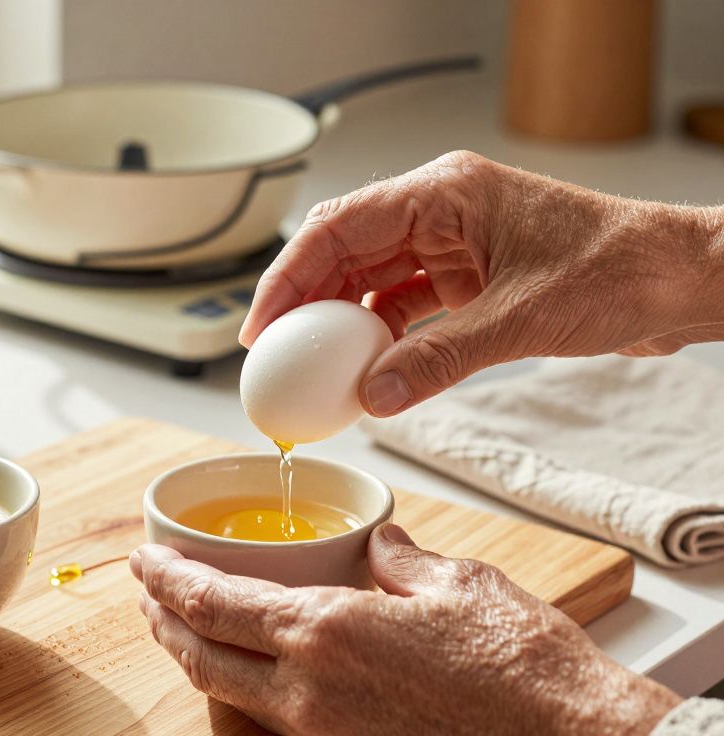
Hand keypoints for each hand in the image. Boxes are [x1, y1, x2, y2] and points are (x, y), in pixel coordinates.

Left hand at [131, 526, 681, 734]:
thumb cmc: (522, 666)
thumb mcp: (455, 585)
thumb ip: (397, 560)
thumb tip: (375, 543)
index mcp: (326, 633)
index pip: (213, 603)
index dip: (166, 579)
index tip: (142, 560)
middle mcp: (310, 693)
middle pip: (201, 657)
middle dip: (162, 622)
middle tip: (147, 594)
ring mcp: (325, 735)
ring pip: (230, 697)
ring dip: (196, 659)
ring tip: (184, 630)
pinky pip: (274, 723)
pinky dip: (246, 693)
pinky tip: (254, 675)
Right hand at [239, 151, 723, 416]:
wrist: (681, 281)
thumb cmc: (620, 270)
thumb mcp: (520, 321)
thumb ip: (438, 359)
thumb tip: (374, 396)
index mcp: (444, 193)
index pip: (339, 227)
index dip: (288, 277)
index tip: (261, 325)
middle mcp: (441, 210)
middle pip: (344, 250)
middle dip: (304, 301)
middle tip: (273, 353)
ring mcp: (454, 242)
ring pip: (371, 278)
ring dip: (341, 323)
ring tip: (311, 367)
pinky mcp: (469, 275)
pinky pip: (405, 303)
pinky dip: (382, 335)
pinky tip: (364, 368)